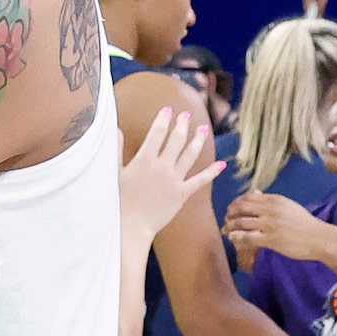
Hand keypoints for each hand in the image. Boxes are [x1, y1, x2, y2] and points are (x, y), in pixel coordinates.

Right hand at [120, 105, 218, 238]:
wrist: (130, 226)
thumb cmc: (118, 201)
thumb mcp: (114, 172)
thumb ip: (118, 150)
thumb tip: (117, 130)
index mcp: (144, 159)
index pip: (157, 132)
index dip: (164, 118)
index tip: (168, 110)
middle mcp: (162, 166)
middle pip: (176, 139)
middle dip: (182, 124)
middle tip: (186, 114)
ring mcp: (174, 180)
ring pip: (190, 154)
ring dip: (198, 139)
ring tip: (204, 128)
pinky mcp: (182, 194)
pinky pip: (200, 180)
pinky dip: (212, 172)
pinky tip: (221, 164)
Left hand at [225, 190, 336, 263]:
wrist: (319, 238)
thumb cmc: (304, 223)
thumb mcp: (288, 206)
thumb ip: (271, 201)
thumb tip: (255, 193)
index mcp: (275, 200)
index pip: (249, 197)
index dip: (236, 203)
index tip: (231, 209)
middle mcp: (271, 210)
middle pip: (242, 207)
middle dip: (230, 214)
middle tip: (227, 220)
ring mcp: (271, 224)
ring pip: (242, 222)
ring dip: (231, 226)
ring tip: (227, 230)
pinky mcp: (271, 239)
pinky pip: (248, 237)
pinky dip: (237, 238)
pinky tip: (233, 239)